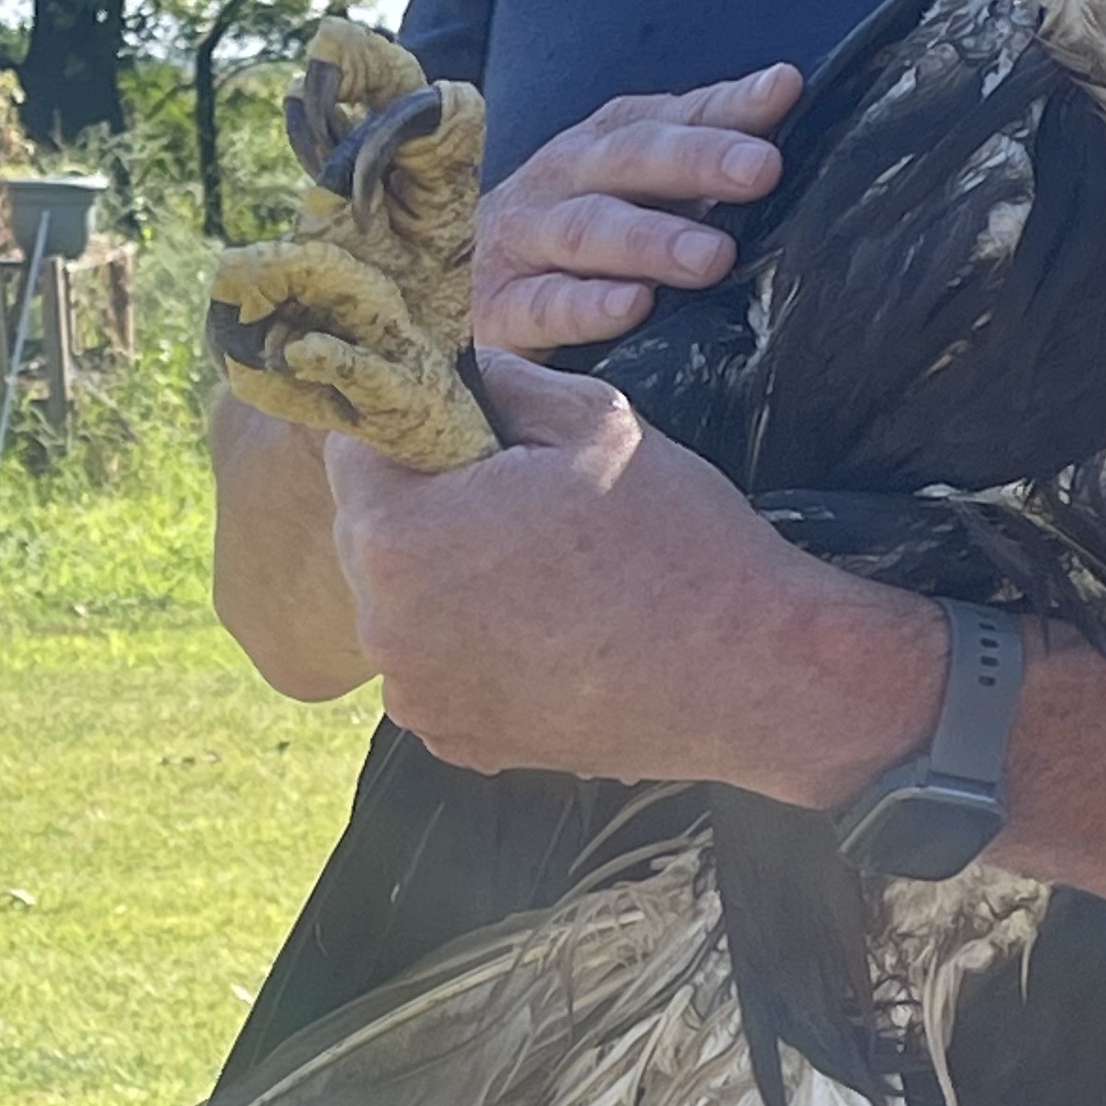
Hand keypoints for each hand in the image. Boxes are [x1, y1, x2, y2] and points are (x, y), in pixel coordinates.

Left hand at [324, 350, 937, 793]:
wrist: (750, 674)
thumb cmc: (675, 537)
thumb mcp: (590, 420)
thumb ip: (492, 380)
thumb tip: (442, 361)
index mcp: (398, 536)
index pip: (355, 451)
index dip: (411, 432)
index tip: (468, 437)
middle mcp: (385, 628)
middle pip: (369, 534)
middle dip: (424, 507)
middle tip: (517, 504)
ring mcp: (418, 698)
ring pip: (402, 607)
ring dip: (446, 582)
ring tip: (540, 574)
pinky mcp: (457, 744)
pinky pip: (437, 671)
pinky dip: (472, 650)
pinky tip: (548, 634)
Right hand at [469, 65, 801, 356]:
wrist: (458, 286)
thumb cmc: (576, 240)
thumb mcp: (637, 190)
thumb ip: (706, 156)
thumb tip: (786, 96)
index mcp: (603, 144)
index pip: (670, 115)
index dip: (726, 105)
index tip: (783, 92)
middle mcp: (561, 179)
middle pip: (628, 159)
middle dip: (697, 160)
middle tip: (761, 169)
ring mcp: (524, 241)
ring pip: (586, 230)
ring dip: (651, 240)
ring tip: (713, 256)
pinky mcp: (498, 309)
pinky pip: (543, 305)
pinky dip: (588, 306)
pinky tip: (634, 306)